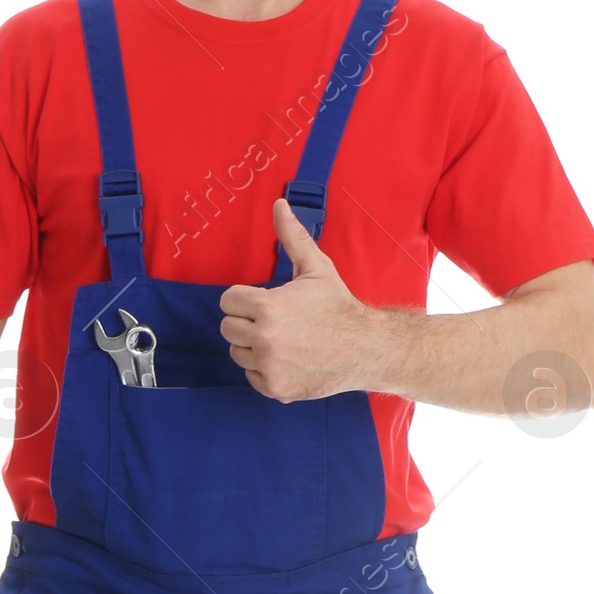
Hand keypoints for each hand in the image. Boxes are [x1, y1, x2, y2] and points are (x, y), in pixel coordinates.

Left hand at [219, 199, 374, 401]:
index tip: (263, 302)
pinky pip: (252, 377)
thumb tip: (279, 204)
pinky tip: (287, 359)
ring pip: (238, 353)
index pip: (227, 302)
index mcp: (267, 307)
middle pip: (228, 328)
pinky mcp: (276, 388)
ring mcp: (269, 366)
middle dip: (246, 323)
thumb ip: (292, 237)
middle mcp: (264, 339)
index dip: (244, 299)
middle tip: (274, 322)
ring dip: (253, 347)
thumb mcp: (316, 268)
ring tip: (282, 340)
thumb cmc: (338, 306)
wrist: (365, 348)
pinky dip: (265, 370)